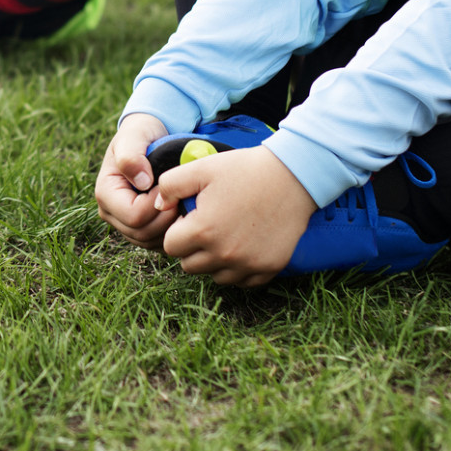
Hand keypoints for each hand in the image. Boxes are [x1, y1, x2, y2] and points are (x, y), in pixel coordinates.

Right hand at [94, 113, 173, 247]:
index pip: (134, 216)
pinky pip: (156, 242)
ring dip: (170, 226)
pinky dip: (171, 232)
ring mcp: (124, 223)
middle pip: (141, 233)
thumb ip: (132, 156)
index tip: (169, 185)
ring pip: (150, 241)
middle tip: (181, 196)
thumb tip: (141, 182)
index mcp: (105, 193)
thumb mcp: (134, 136)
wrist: (148, 138)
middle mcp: (111, 212)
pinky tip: (180, 212)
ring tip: (182, 202)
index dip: (156, 204)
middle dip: (165, 218)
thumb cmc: (141, 134)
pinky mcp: (139, 229)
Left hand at [157, 145, 316, 286]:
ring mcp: (248, 264)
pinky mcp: (268, 268)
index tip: (191, 217)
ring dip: (213, 261)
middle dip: (192, 248)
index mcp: (203, 231)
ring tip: (225, 234)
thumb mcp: (201, 168)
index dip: (177, 230)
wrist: (293, 176)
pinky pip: (242, 281)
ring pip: (214, 276)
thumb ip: (169, 186)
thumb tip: (158, 207)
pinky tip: (242, 245)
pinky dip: (238, 269)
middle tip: (207, 225)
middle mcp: (224, 254)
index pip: (170, 246)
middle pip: (189, 266)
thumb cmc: (244, 170)